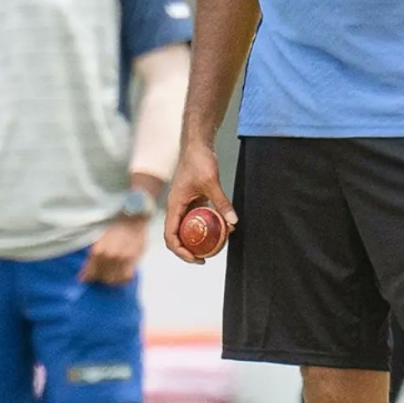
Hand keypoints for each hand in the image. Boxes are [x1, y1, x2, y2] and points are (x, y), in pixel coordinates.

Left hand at [78, 217, 147, 284]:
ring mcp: (123, 259)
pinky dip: (122, 279)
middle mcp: (110, 256)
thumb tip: (87, 270)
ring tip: (109, 277)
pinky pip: (126, 277)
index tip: (84, 279)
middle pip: (102, 277)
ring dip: (110, 280)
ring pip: (114, 279)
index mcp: (98, 250)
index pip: (90, 271)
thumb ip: (94, 254)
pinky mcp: (133, 259)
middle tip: (98, 276)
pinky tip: (120, 277)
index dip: (87, 277)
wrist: (133, 216)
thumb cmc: (115, 225)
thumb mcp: (99, 238)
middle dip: (99, 278)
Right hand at [164, 142, 237, 263]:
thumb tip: (233, 222)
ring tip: (214, 246)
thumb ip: (221, 203)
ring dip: (198, 239)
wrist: (197, 144)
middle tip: (205, 258)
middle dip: (189, 250)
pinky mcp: (192, 200)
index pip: (170, 236)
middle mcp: (176, 207)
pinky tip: (220, 229)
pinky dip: (205, 226)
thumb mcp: (211, 183)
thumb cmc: (199, 160)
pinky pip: (196, 219)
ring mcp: (183, 204)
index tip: (195, 258)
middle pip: (177, 236)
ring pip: (187, 228)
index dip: (180, 251)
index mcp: (174, 206)